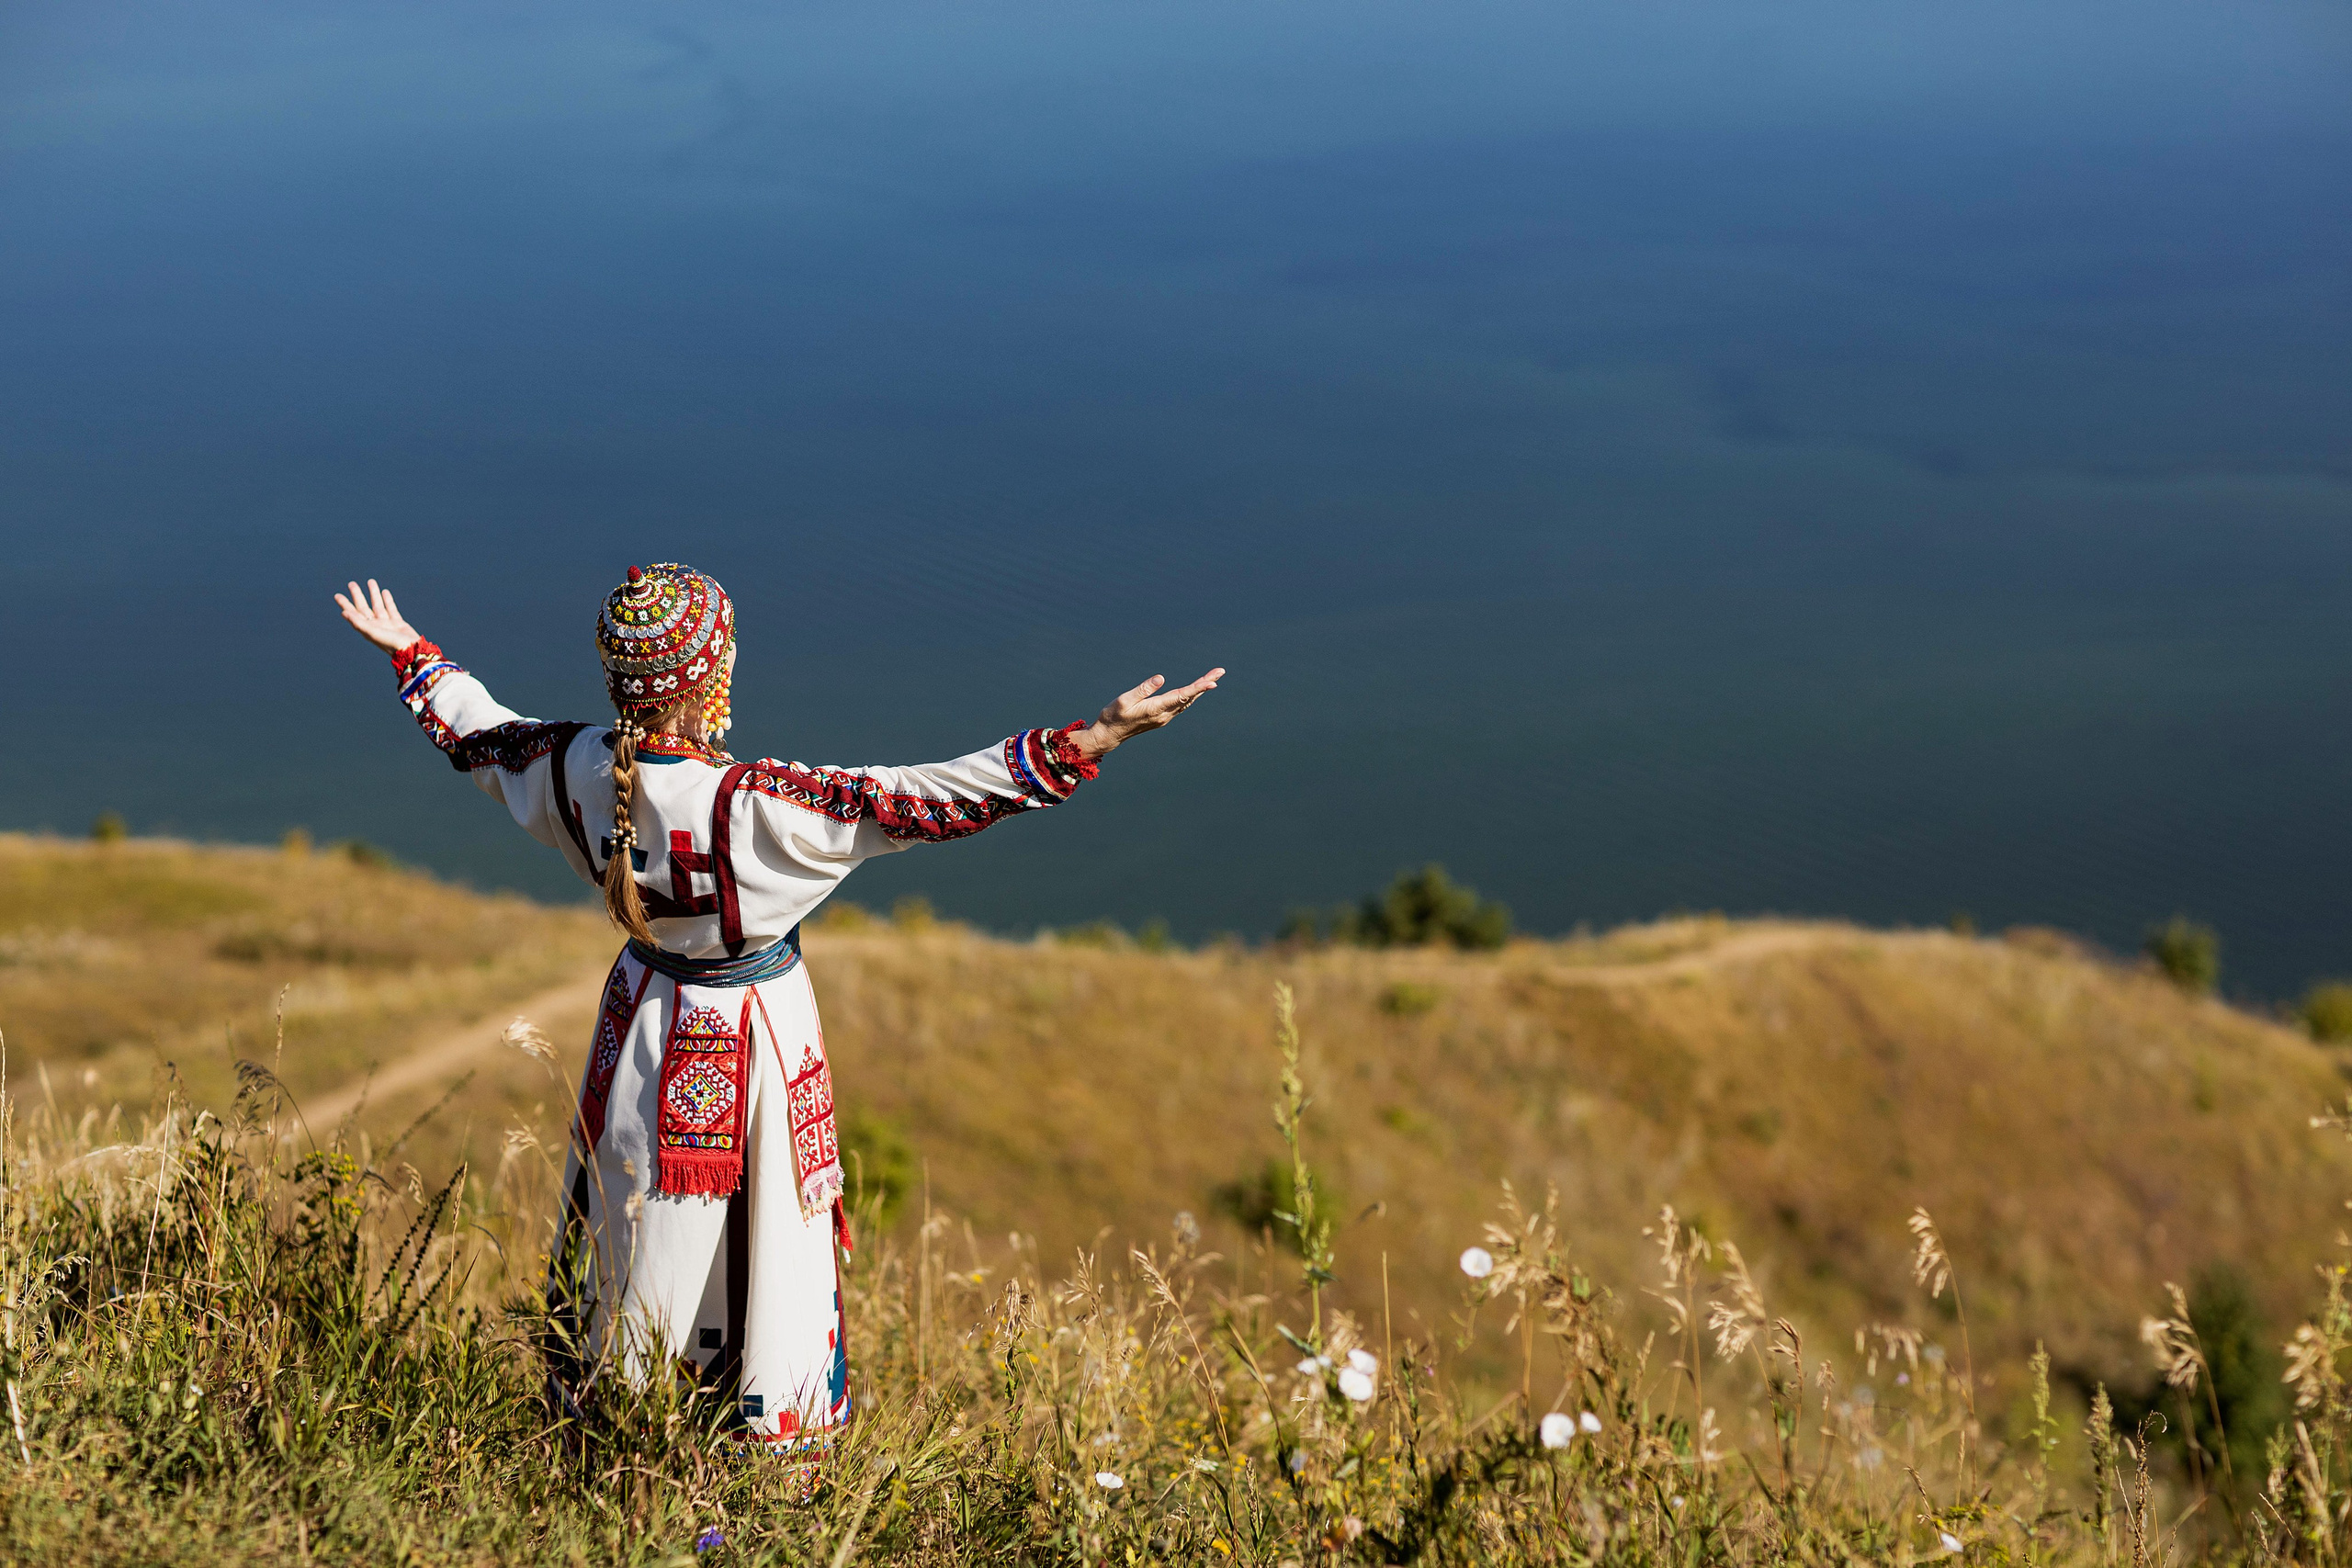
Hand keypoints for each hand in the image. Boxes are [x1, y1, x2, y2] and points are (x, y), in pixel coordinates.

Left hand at [334, 579, 421, 653]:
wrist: (412, 651)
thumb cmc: (391, 644)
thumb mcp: (372, 633)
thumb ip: (359, 623)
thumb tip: (344, 613)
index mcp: (367, 628)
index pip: (354, 613)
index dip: (345, 604)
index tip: (338, 595)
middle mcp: (375, 625)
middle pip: (364, 607)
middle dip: (357, 595)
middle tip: (351, 584)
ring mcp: (387, 623)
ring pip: (378, 605)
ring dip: (373, 594)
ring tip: (370, 581)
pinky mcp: (398, 623)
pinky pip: (391, 609)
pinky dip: (388, 600)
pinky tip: (385, 592)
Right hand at [1066, 668, 1224, 760]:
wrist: (1109, 735)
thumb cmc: (1112, 716)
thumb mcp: (1124, 700)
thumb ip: (1143, 689)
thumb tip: (1161, 677)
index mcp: (1155, 709)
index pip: (1181, 696)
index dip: (1198, 688)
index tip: (1212, 682)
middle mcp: (1164, 715)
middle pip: (1189, 697)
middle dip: (1205, 684)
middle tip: (1220, 671)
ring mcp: (1164, 718)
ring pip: (1187, 701)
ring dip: (1201, 689)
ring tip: (1214, 677)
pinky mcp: (1161, 718)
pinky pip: (1181, 704)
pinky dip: (1192, 695)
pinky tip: (1197, 690)